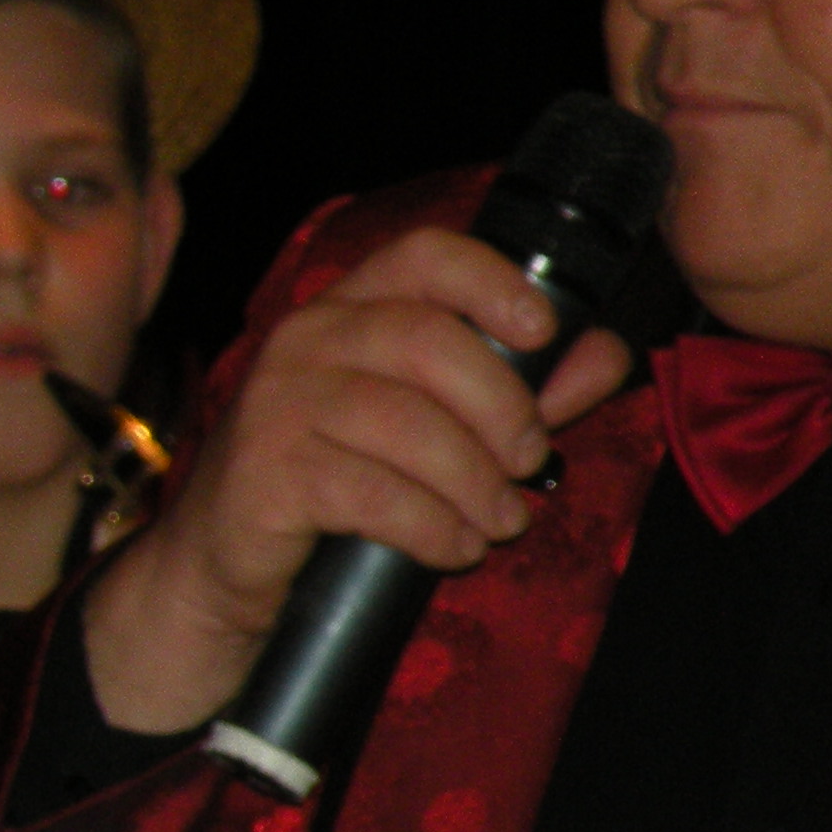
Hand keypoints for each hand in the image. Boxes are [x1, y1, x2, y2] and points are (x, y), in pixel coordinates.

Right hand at [82, 227, 635, 732]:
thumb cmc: (331, 491)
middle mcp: (305, 341)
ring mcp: (276, 406)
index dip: (494, 282)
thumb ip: (519, 389)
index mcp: (348, 310)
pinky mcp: (263, 477)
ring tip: (498, 523)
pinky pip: (372, 493)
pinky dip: (431, 526)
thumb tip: (609, 353)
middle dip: (501, 408)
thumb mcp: (434, 433)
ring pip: (406, 423)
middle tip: (532, 464)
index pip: (425, 256)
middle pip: (427, 341)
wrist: (221, 574)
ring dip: (474, 482)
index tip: (543, 331)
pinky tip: (452, 547)